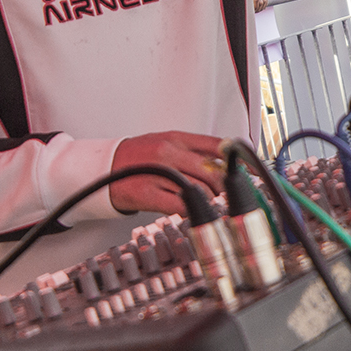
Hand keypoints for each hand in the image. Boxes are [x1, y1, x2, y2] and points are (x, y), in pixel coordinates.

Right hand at [108, 132, 226, 215]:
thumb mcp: (166, 144)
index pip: (216, 145)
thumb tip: (223, 164)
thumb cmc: (136, 158)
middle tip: (228, 196)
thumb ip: (193, 151)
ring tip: (209, 205)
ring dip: (209, 201)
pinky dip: (190, 211)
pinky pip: (179, 204)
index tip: (248, 171)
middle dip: (224, 188)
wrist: (102, 167)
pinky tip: (191, 211)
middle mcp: (168, 152)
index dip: (236, 160)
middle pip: (211, 172)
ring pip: (198, 190)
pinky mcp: (148, 193)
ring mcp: (158, 172)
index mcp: (176, 138)